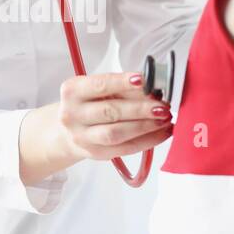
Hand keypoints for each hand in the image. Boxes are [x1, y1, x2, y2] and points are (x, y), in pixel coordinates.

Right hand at [57, 72, 171, 162]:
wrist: (68, 131)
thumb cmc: (89, 104)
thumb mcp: (98, 90)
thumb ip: (122, 88)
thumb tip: (153, 88)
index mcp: (72, 91)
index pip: (100, 85)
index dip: (123, 82)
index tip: (145, 80)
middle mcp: (72, 115)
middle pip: (110, 111)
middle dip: (141, 108)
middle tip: (163, 105)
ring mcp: (82, 137)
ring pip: (117, 133)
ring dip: (145, 126)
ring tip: (165, 119)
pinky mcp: (96, 153)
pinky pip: (125, 148)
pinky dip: (147, 140)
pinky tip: (162, 132)